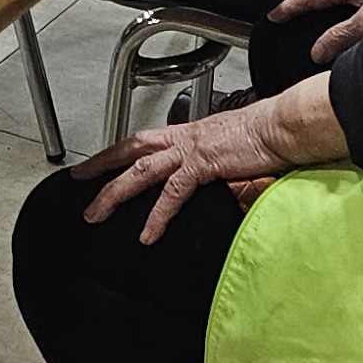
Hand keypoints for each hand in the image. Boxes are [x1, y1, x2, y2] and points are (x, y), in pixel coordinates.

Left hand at [72, 103, 304, 243]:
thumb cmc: (266, 136)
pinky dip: (158, 215)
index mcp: (188, 133)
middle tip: (77, 181)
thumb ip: (216, 166)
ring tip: (96, 214)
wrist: (284, 127)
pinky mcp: (203, 164)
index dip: (117, 152)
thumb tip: (217, 183)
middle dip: (101, 166)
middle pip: (131, 150)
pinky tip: (148, 234)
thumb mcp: (231, 151)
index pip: (143, 141)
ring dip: (114, 193)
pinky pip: (173, 193)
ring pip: (140, 171)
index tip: (98, 162)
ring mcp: (191, 150)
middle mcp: (183, 138)